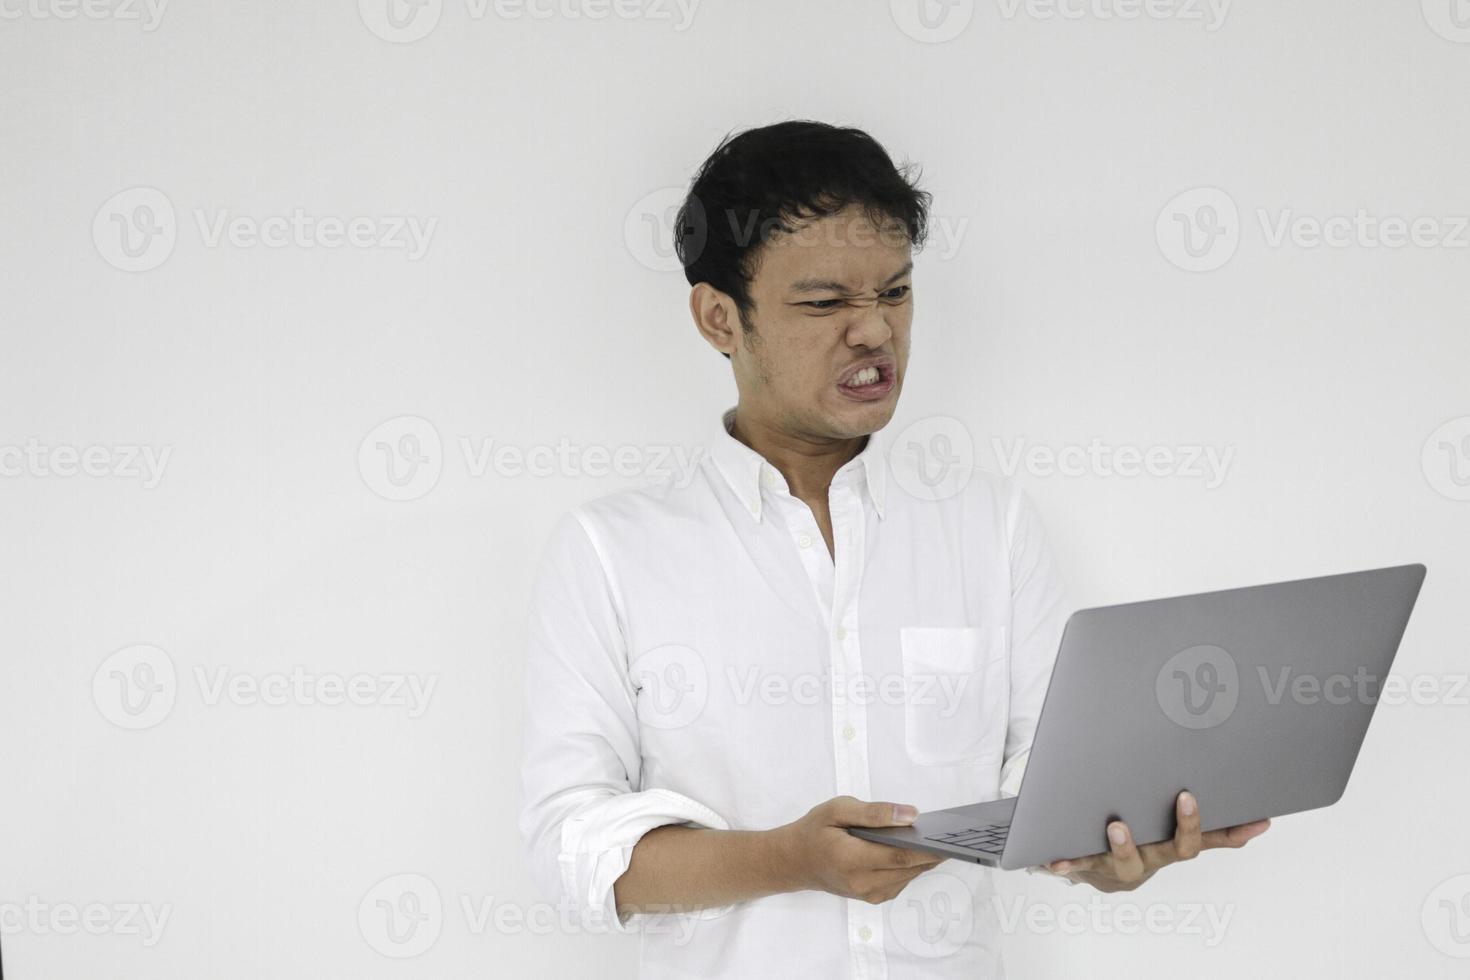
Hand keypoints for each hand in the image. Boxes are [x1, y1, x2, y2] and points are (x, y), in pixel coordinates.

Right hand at [772, 795, 943, 903]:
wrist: (795, 861)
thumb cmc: (815, 830)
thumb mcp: (838, 809)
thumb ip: (874, 813)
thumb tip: (911, 815)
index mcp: (852, 860)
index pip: (900, 857)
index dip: (928, 849)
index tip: (949, 837)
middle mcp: (863, 883)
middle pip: (909, 868)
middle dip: (931, 852)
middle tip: (949, 833)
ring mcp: (869, 894)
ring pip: (908, 876)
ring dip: (922, 859)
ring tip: (933, 837)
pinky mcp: (873, 897)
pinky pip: (901, 881)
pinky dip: (910, 866)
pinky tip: (913, 849)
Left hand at [1044, 791, 1269, 892]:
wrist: (1096, 872)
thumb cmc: (1138, 842)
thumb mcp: (1170, 833)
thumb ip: (1204, 826)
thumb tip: (1255, 818)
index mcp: (1172, 847)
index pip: (1209, 840)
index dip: (1232, 833)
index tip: (1256, 819)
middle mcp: (1153, 859)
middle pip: (1176, 850)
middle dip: (1184, 826)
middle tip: (1185, 798)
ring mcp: (1123, 866)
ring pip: (1129, 862)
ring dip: (1126, 845)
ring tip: (1118, 826)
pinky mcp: (1092, 867)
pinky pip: (1081, 866)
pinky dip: (1069, 864)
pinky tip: (1056, 860)